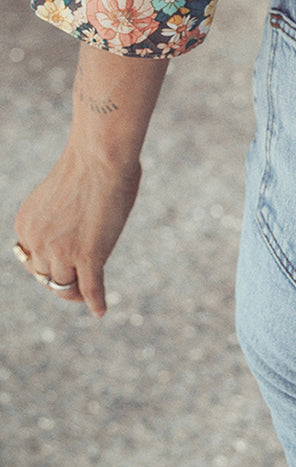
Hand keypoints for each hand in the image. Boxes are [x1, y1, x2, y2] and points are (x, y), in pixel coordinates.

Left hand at [14, 141, 141, 316]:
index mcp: (25, 225)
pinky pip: (90, 289)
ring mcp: (62, 253)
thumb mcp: (57, 195)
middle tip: (75, 281)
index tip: (61, 263)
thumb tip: (82, 227)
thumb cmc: (89, 163)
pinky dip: (95, 302)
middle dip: (60, 278)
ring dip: (74, 293)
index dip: (48, 262)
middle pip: (46, 276)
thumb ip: (60, 217)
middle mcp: (37, 243)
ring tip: (86, 295)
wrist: (100, 155)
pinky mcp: (88, 258)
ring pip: (64, 287)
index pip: (33, 258)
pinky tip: (100, 310)